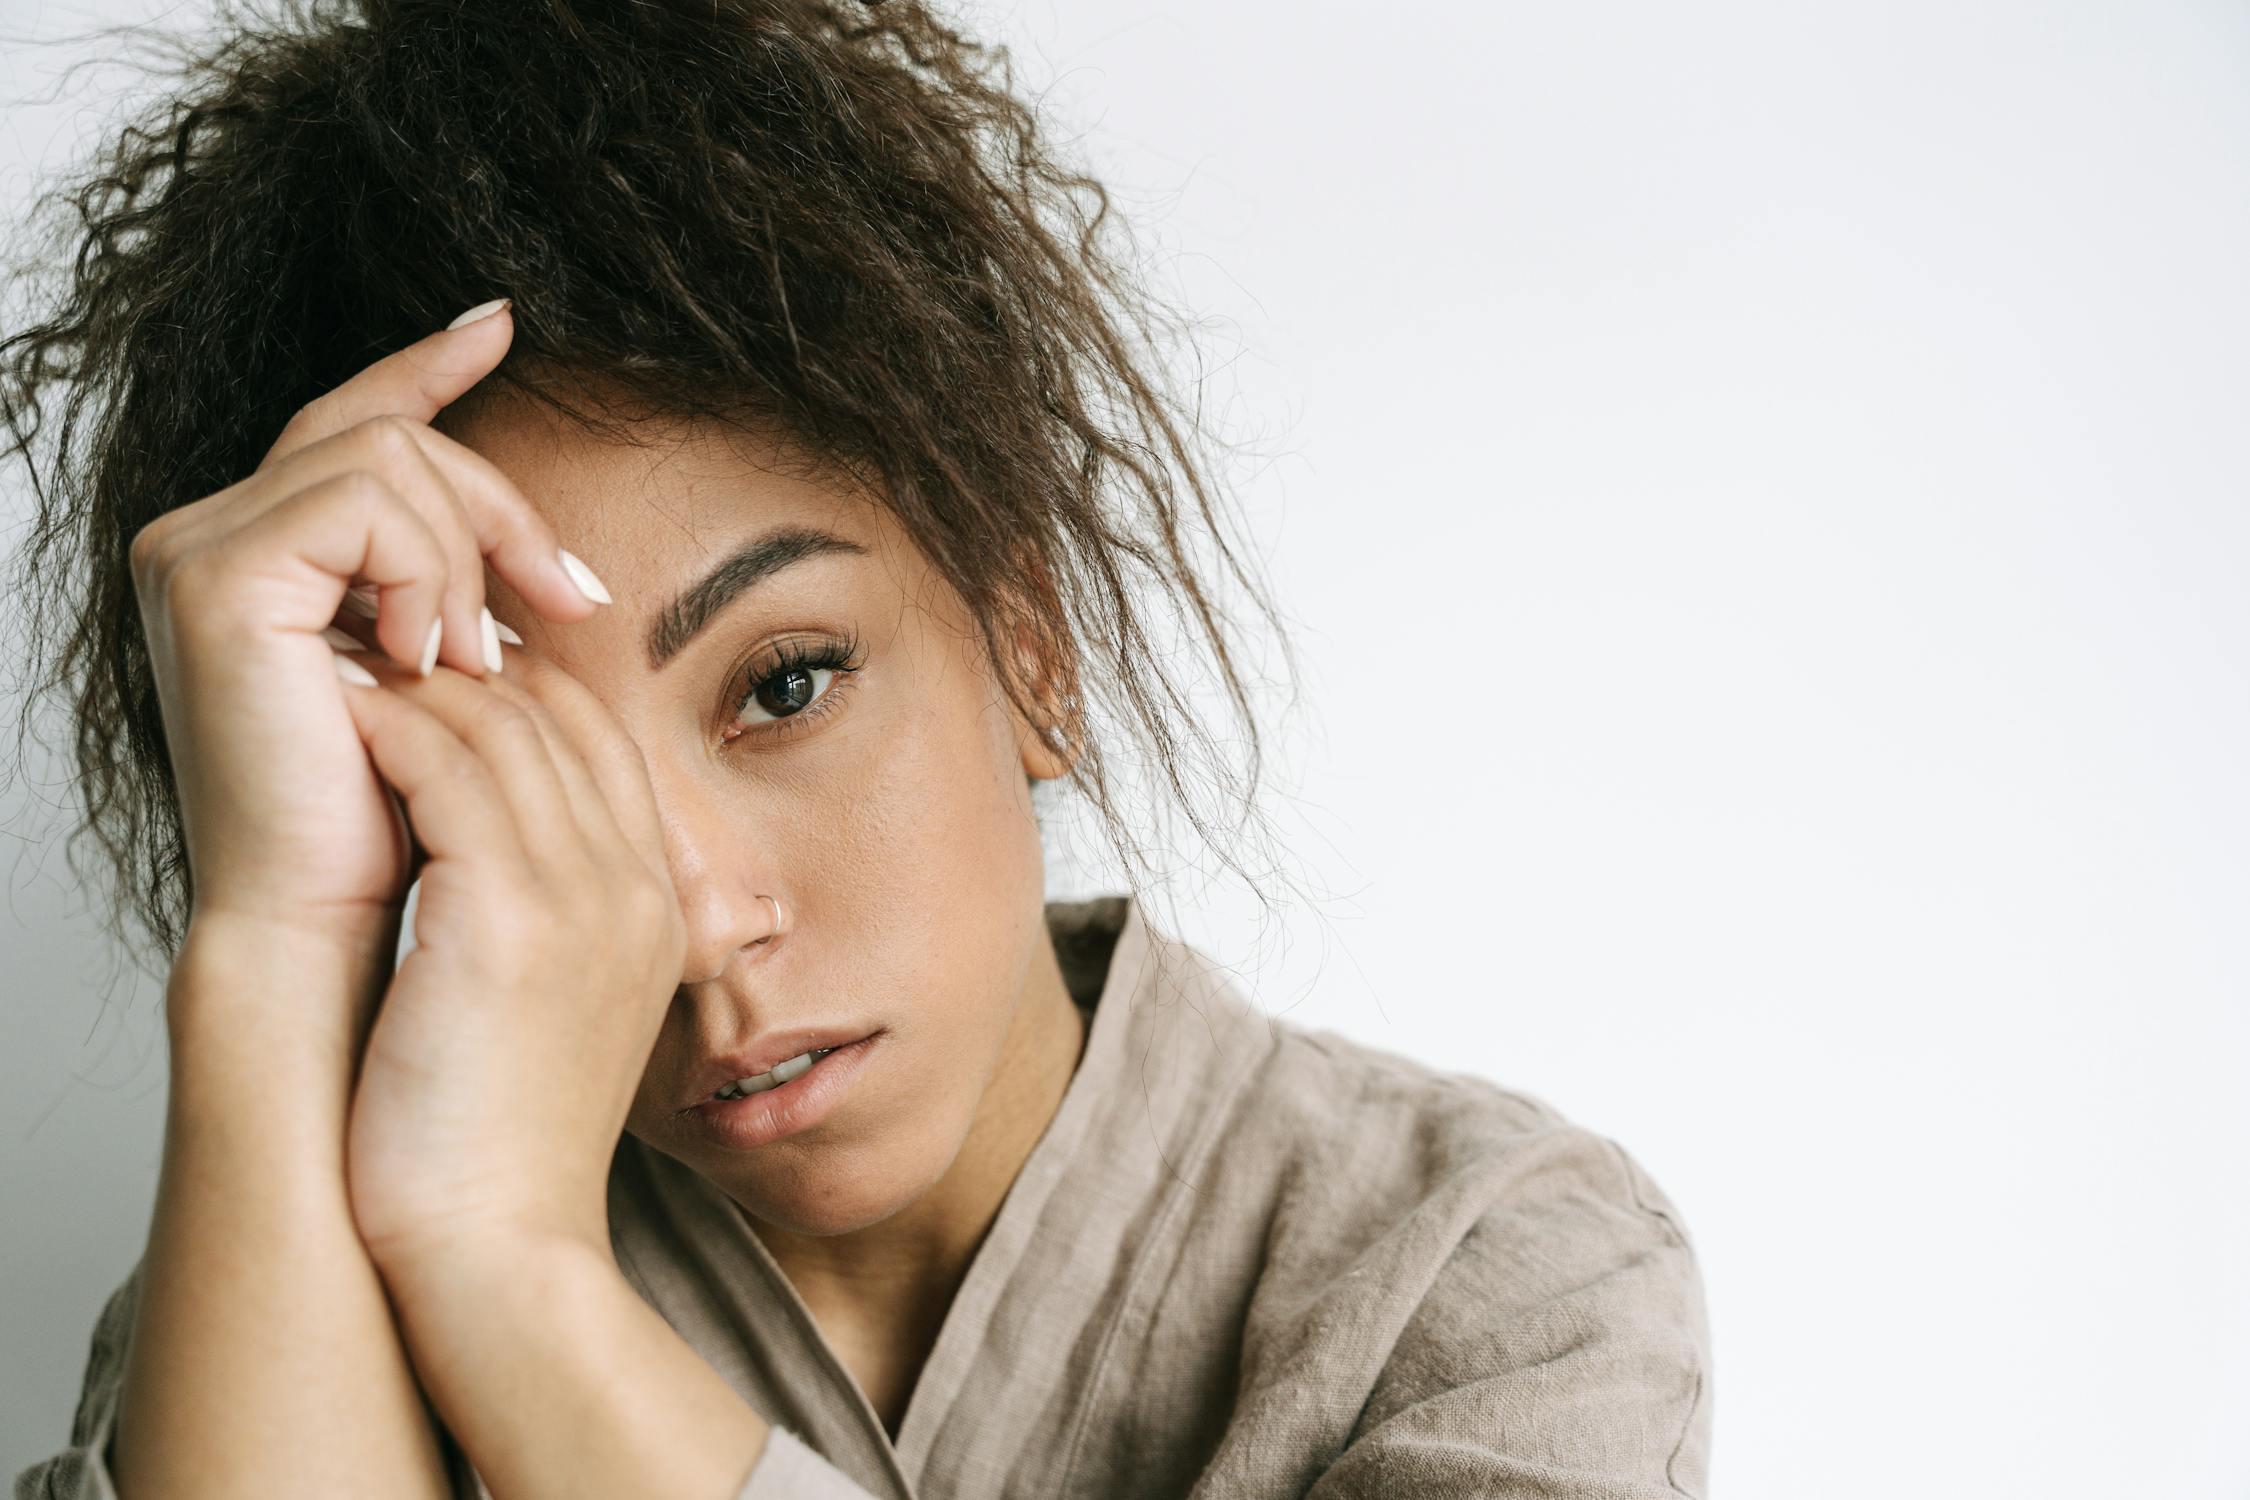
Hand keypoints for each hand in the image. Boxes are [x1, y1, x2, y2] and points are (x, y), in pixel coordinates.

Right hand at [127, 300, 602, 969]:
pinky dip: (428, 573)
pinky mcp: (217, 574)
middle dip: (499, 505)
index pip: (348, 424)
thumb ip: (456, 597)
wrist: (324, 919)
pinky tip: (429, 659)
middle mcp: (209, 536)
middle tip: (568, 598)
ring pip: (388, 456)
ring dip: (468, 558)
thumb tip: (539, 559)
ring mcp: (200, 549)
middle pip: (386, 431)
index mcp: (259, 554)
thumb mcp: (442, 681)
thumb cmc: (385, 822)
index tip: (501, 326)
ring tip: (472, 665)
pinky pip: (366, 501)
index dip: (423, 367)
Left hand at [331, 642, 687, 1267]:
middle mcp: (636, 886)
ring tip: (348, 668)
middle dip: (465, 665)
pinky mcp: (508, 918)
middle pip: (558, 716)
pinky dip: (389, 730)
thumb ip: (549, 915)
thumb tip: (475, 852)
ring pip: (500, 726)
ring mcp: (583, 897)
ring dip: (415, 685)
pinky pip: (445, 770)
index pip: (602, 743)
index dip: (524, 689)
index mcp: (657, 904)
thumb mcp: (555, 1009)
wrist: (499, 1249)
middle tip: (380, 644)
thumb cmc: (499, 1140)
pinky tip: (341, 724)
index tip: (440, 675)